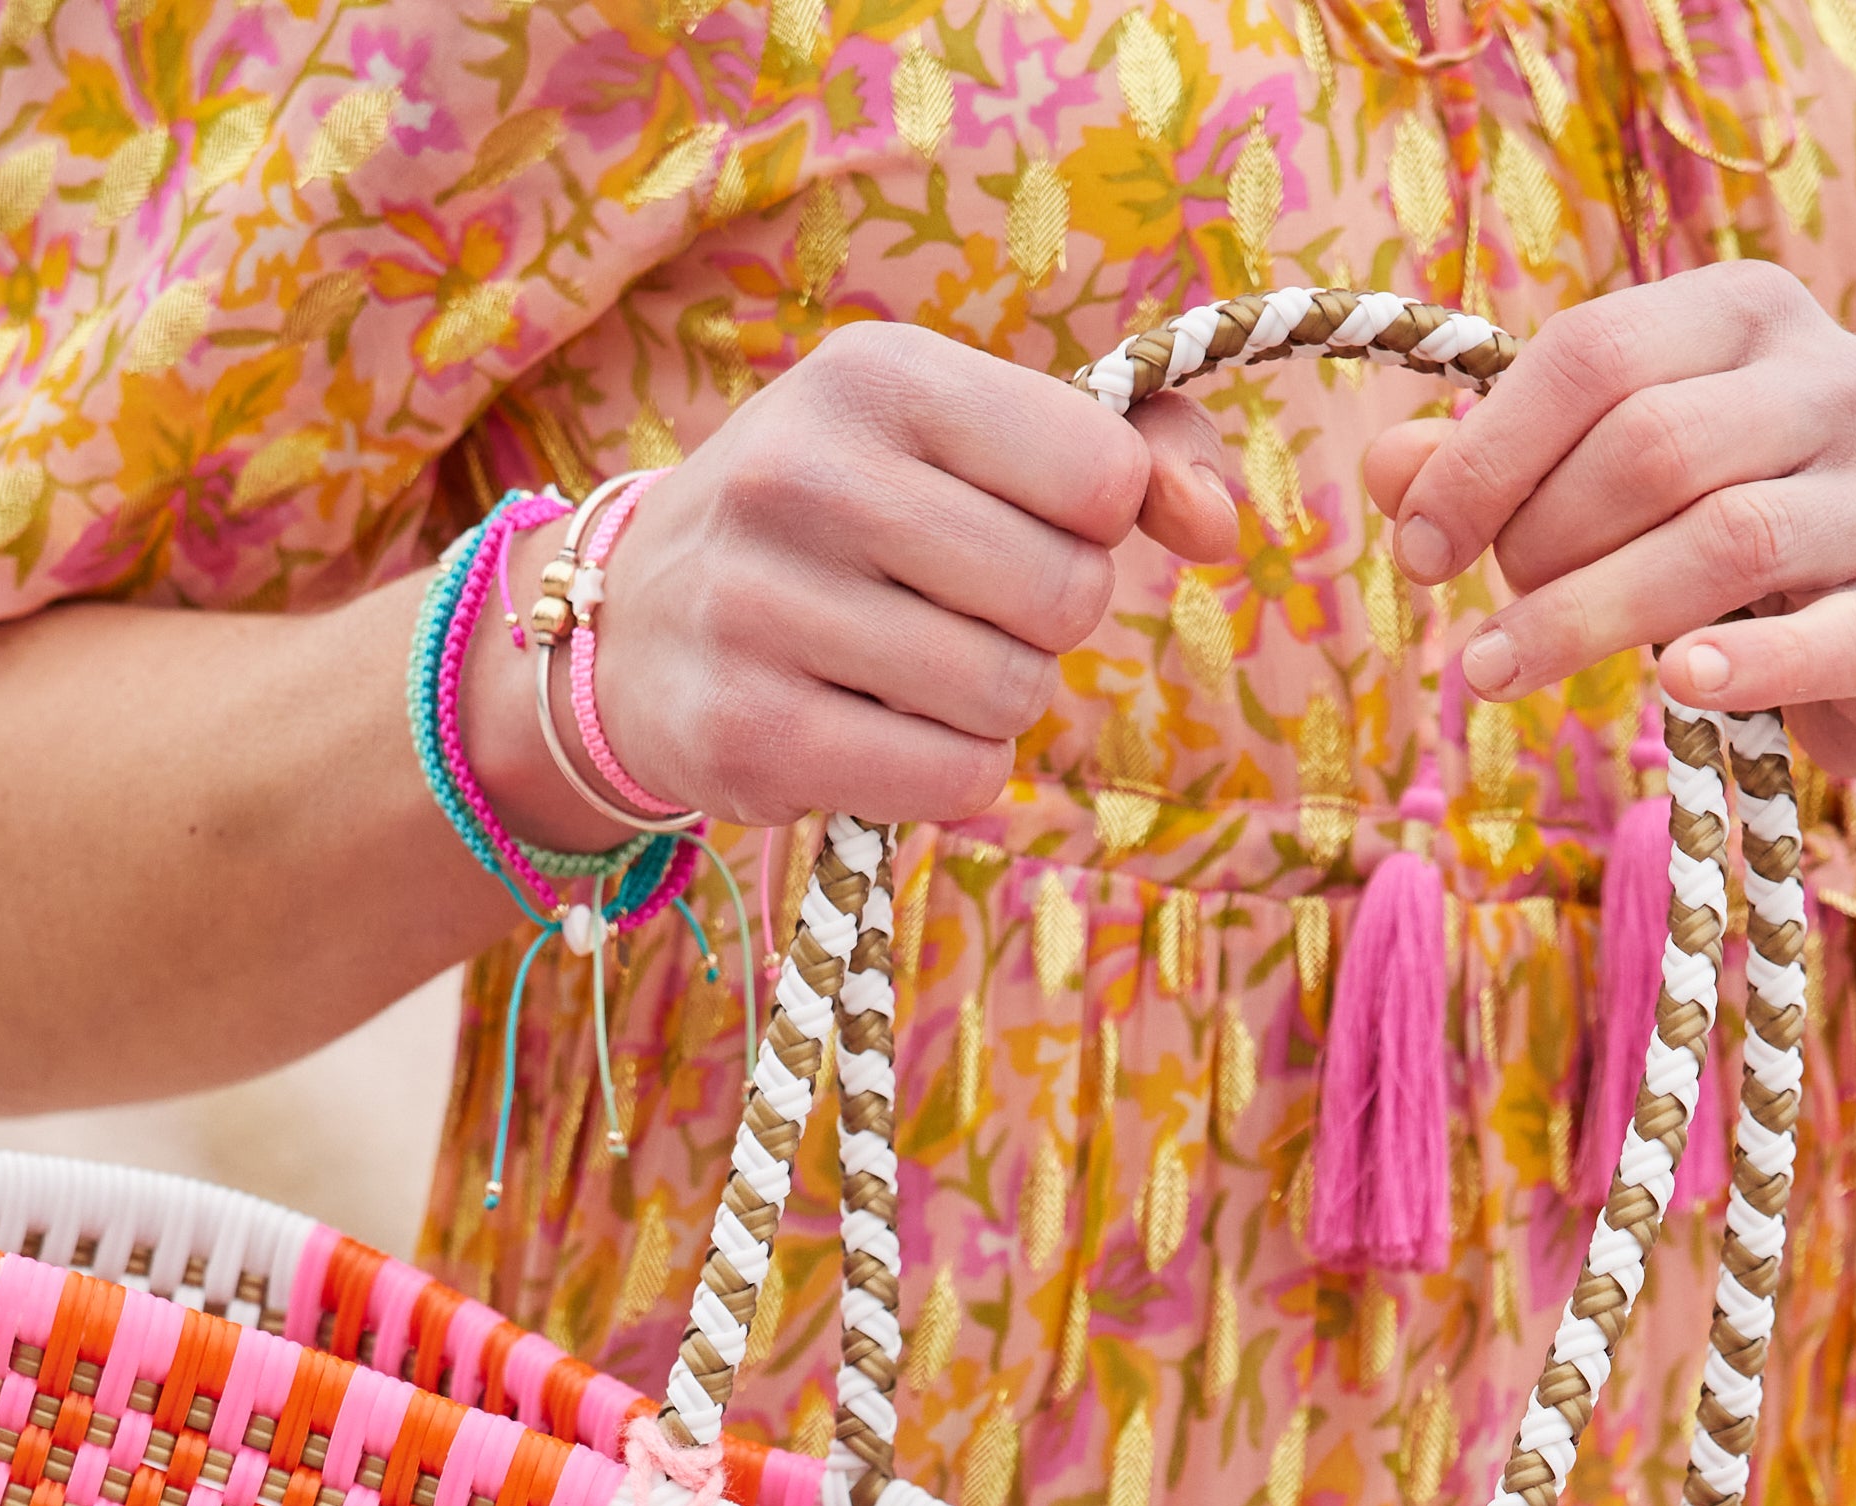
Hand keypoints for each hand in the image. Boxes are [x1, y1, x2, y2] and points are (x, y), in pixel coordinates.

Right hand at [461, 328, 1238, 852]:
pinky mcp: (750, 733)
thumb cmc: (842, 523)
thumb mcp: (957, 442)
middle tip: (963, 613)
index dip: (1096, 522)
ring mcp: (765, 607)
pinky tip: (882, 737)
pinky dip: (951, 779)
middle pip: (1063, 595)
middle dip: (1045, 624)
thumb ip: (1119, 457)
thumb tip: (1219, 526)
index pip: (1097, 470)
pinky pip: (953, 782)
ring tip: (913, 674)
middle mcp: (809, 475)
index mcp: (878, 373)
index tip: (1032, 524)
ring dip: (995, 708)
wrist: (636, 622)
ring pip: (1010, 698)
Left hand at [1361, 265, 1855, 791]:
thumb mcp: (1632, 486)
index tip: (1420, 550)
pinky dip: (1745, 664)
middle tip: (1488, 624)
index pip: (1595, 353)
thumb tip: (1386, 467)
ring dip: (1590, 614)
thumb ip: (1514, 467)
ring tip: (1501, 671)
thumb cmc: (1746, 549)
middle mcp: (1841, 378)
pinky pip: (1829, 636)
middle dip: (1540, 540)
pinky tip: (1677, 688)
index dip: (1487, 454)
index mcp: (1754, 313)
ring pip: (1726, 538)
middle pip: (1652, 444)